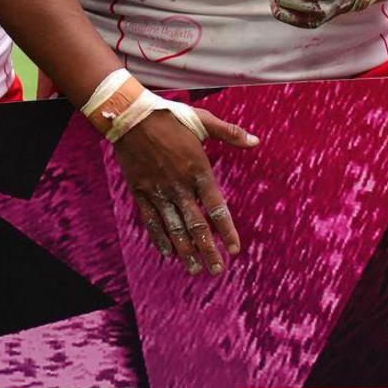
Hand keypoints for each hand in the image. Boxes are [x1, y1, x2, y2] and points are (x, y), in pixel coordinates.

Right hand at [112, 97, 259, 273]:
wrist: (130, 117)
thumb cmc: (170, 117)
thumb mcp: (203, 120)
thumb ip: (230, 133)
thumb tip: (256, 141)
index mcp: (198, 169)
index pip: (216, 207)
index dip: (226, 231)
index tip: (234, 250)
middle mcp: (179, 185)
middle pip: (196, 225)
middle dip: (207, 250)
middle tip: (216, 270)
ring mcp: (158, 191)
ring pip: (174, 227)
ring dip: (185, 250)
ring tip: (195, 269)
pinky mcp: (140, 192)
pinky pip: (151, 220)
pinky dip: (160, 238)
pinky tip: (168, 252)